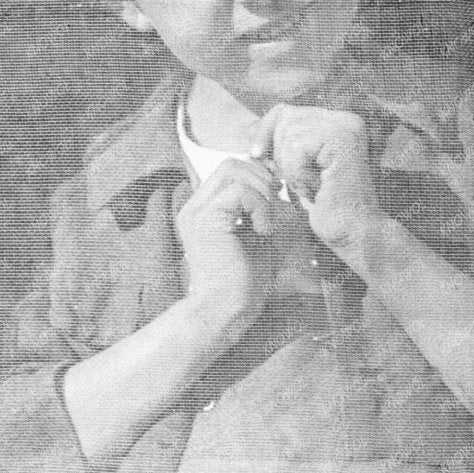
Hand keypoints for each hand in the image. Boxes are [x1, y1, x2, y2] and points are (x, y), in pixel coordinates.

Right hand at [174, 156, 285, 335]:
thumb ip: (262, 208)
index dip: (257, 175)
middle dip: (260, 178)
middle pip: (230, 163)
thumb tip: (278, 182)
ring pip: (233, 169)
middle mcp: (195, 206)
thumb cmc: (244, 282)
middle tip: (274, 207)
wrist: (227, 309)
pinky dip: (259, 206)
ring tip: (266, 221)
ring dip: (260, 191)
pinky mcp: (205, 219)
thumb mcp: (258, 235)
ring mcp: (197, 211)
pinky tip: (262, 231)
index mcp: (205, 209)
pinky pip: (239, 191)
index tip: (275, 197)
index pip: (230, 169)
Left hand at [253, 104, 383, 259]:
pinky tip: (317, 188)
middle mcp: (346, 119)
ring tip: (313, 186)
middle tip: (300, 180)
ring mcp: (347, 127)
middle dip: (280, 153)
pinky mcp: (343, 140)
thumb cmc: (325, 207)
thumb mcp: (296, 168)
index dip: (266, 133)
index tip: (258, 156)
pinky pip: (297, 147)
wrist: (351, 233)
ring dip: (291, 168)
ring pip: (289, 134)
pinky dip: (298, 173)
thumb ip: (280, 144)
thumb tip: (251, 128)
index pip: (285, 111)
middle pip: (285, 118)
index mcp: (337, 122)